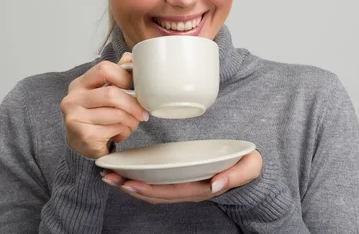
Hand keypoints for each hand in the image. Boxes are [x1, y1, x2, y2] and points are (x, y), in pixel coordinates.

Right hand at [61, 53, 148, 158]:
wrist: (81, 146)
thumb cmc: (95, 116)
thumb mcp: (101, 93)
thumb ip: (115, 75)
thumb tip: (130, 57)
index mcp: (78, 85)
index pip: (104, 68)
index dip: (124, 76)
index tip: (134, 88)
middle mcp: (72, 99)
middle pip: (112, 94)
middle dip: (133, 105)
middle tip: (143, 114)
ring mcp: (76, 118)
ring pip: (117, 114)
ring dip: (131, 121)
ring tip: (131, 124)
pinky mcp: (84, 136)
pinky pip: (115, 129)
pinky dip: (124, 132)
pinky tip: (120, 134)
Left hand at [101, 150, 262, 203]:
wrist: (250, 169)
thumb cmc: (247, 166)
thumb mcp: (250, 167)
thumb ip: (236, 175)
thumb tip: (215, 184)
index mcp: (202, 188)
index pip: (170, 191)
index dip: (148, 189)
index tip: (129, 183)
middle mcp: (189, 190)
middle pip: (155, 193)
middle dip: (131, 187)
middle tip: (108, 177)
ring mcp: (184, 186)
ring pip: (153, 191)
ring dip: (130, 185)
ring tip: (110, 176)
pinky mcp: (180, 179)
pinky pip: (156, 184)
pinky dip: (139, 180)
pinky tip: (126, 173)